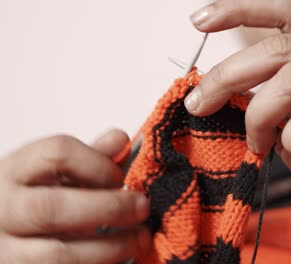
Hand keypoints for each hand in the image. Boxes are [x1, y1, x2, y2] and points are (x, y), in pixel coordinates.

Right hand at [0, 130, 150, 262]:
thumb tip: (119, 140)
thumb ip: (87, 158)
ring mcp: (6, 249)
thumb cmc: (27, 197)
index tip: (120, 176)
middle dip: (108, 208)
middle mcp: (3, 209)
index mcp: (12, 172)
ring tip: (138, 239)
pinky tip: (117, 257)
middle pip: (52, 208)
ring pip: (57, 254)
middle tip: (141, 207)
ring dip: (108, 248)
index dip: (97, 164)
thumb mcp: (49, 172)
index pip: (56, 154)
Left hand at [186, 0, 290, 240]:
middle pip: (281, 48)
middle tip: (199, 103)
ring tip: (258, 142)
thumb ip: (267, 95)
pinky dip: (289, 140)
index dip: (242, 10)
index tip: (200, 19)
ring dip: (259, 116)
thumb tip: (216, 83)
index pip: (289, 14)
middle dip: (228, 76)